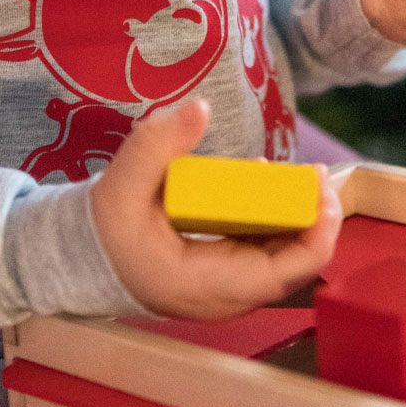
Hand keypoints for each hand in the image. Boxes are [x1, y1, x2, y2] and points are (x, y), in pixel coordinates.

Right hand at [91, 99, 342, 319]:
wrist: (81, 255)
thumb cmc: (103, 225)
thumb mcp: (123, 180)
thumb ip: (159, 143)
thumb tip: (200, 108)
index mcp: (199, 285)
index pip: (277, 275)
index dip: (313, 239)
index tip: (324, 196)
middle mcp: (219, 298)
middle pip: (288, 269)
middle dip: (313, 222)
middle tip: (320, 177)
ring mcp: (222, 291)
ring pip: (279, 262)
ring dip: (299, 221)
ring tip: (307, 178)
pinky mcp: (221, 276)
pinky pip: (263, 254)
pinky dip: (278, 223)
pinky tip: (276, 188)